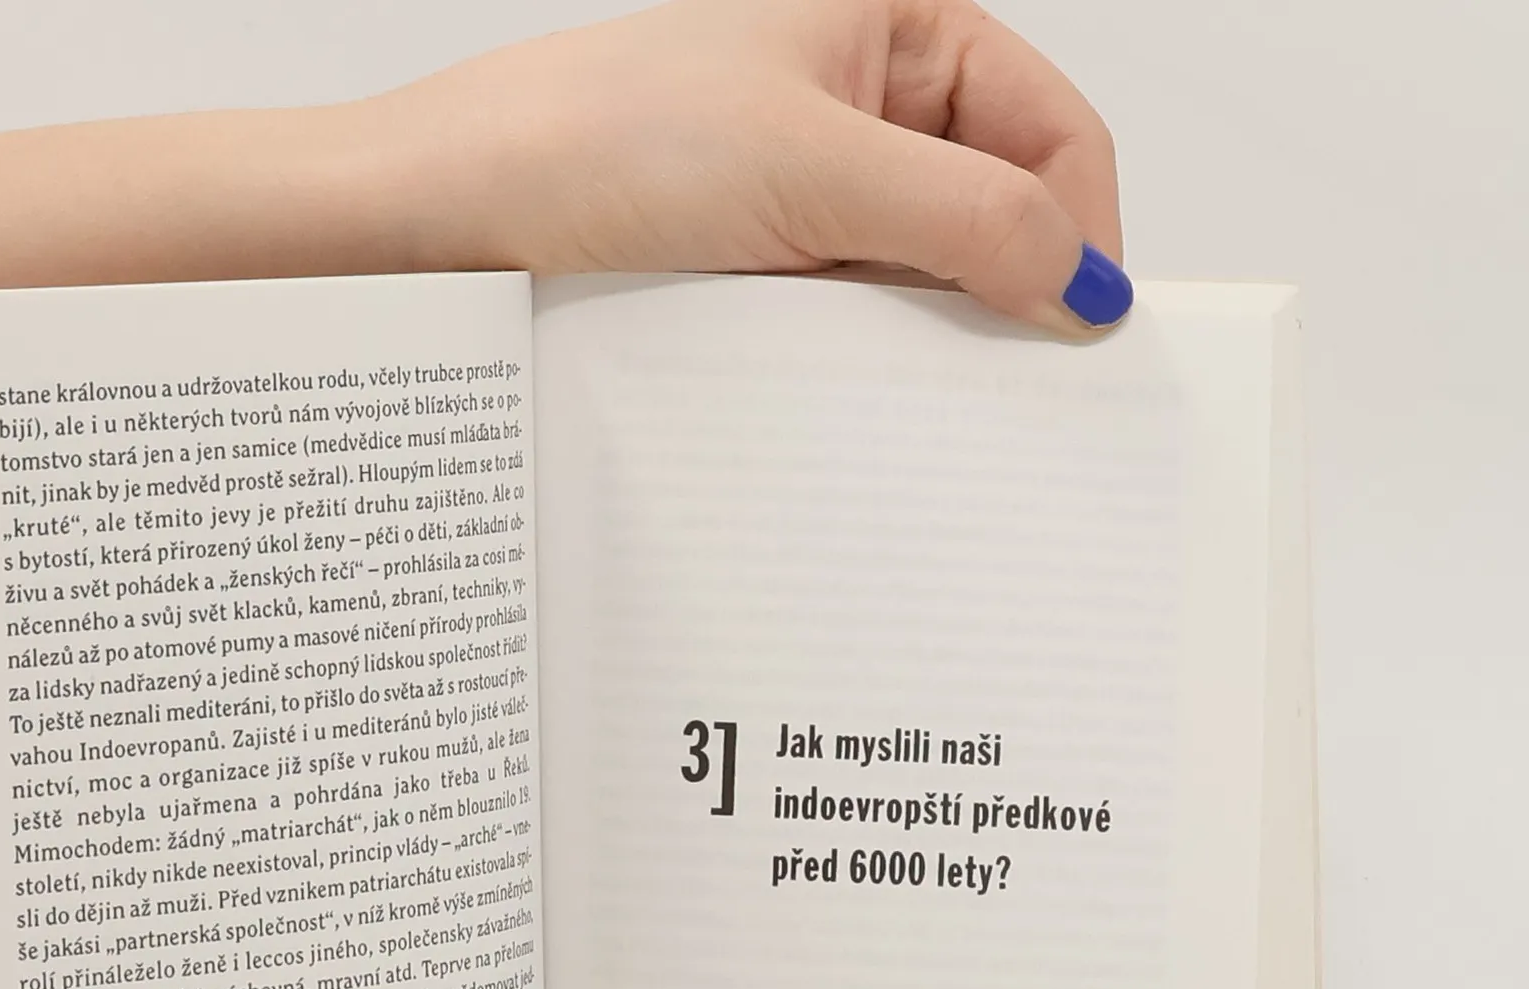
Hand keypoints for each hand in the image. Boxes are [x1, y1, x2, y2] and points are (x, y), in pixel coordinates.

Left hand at [384, 0, 1127, 332]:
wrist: (453, 215)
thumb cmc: (598, 138)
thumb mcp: (813, 167)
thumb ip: (965, 218)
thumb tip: (1082, 281)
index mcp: (894, 28)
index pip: (1049, 127)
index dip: (1081, 224)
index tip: (1086, 329)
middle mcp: (861, 106)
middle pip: (997, 208)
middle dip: (1012, 292)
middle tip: (1022, 391)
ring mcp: (810, 194)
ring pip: (924, 276)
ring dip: (933, 339)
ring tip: (928, 399)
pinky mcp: (763, 270)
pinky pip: (853, 323)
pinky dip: (869, 364)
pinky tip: (861, 401)